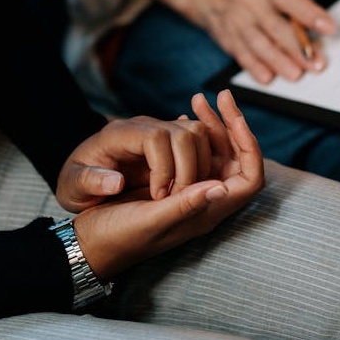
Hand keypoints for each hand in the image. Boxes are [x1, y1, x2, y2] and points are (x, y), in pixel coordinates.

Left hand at [56, 111, 214, 212]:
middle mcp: (144, 126)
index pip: (156, 137)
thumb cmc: (77, 183)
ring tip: (182, 195)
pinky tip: (189, 188)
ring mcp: (160, 130)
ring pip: (198, 134)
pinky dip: (203, 164)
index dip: (164, 167)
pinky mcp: (171, 141)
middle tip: (174, 200)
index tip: (157, 196)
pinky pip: (200, 142)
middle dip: (188, 170)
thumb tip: (116, 182)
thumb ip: (90, 182)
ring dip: (200, 167)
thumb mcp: (73, 187)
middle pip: (185, 132)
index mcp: (119, 134)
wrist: (84, 178)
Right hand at [69, 90, 263, 278]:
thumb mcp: (151, 221)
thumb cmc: (117, 237)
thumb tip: (221, 187)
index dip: (249, 146)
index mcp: (206, 213)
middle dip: (231, 127)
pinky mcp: (174, 181)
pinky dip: (192, 132)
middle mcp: (204, 201)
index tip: (234, 117)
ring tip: (198, 99)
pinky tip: (184, 114)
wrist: (90, 242)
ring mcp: (190, 190)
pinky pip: (194, 153)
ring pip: (215, 153)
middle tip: (220, 96)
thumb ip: (185, 206)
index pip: (250, 179)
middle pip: (236, 160)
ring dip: (211, 126)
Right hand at [135, 0, 335, 84]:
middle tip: (316, 64)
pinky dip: (254, 67)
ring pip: (258, 44)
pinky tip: (267, 77)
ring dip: (278, 61)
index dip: (309, 13)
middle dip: (297, 48)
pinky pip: (241, 54)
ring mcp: (235, 19)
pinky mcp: (226, 36)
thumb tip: (318, 27)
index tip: (329, 28)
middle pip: (275, 26)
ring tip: (295, 74)